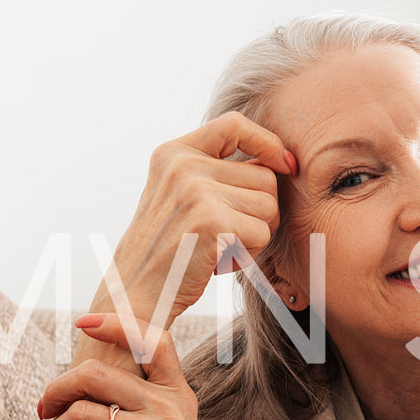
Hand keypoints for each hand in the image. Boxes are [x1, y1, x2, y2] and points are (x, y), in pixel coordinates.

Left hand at [28, 312, 237, 419]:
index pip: (152, 339)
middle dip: (55, 391)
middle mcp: (168, 408)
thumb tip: (89, 383)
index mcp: (176, 394)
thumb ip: (144, 404)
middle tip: (41, 412)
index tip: (82, 323)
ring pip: (80, 417)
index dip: (115, 324)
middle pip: (94, 375)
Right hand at [92, 111, 294, 330]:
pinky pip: (262, 233)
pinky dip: (248, 256)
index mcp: (173, 153)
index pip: (234, 124)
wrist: (135, 295)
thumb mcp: (181, 195)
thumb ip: (219, 172)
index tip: (285, 164)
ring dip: (254, 236)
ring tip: (218, 248)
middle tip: (226, 235)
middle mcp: (183, 166)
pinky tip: (216, 263)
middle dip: (259, 211)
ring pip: (269, 206)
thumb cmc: (169, 251)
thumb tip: (284, 161)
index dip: (267, 142)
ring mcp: (196, 191)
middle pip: (264, 175)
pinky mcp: (211, 221)